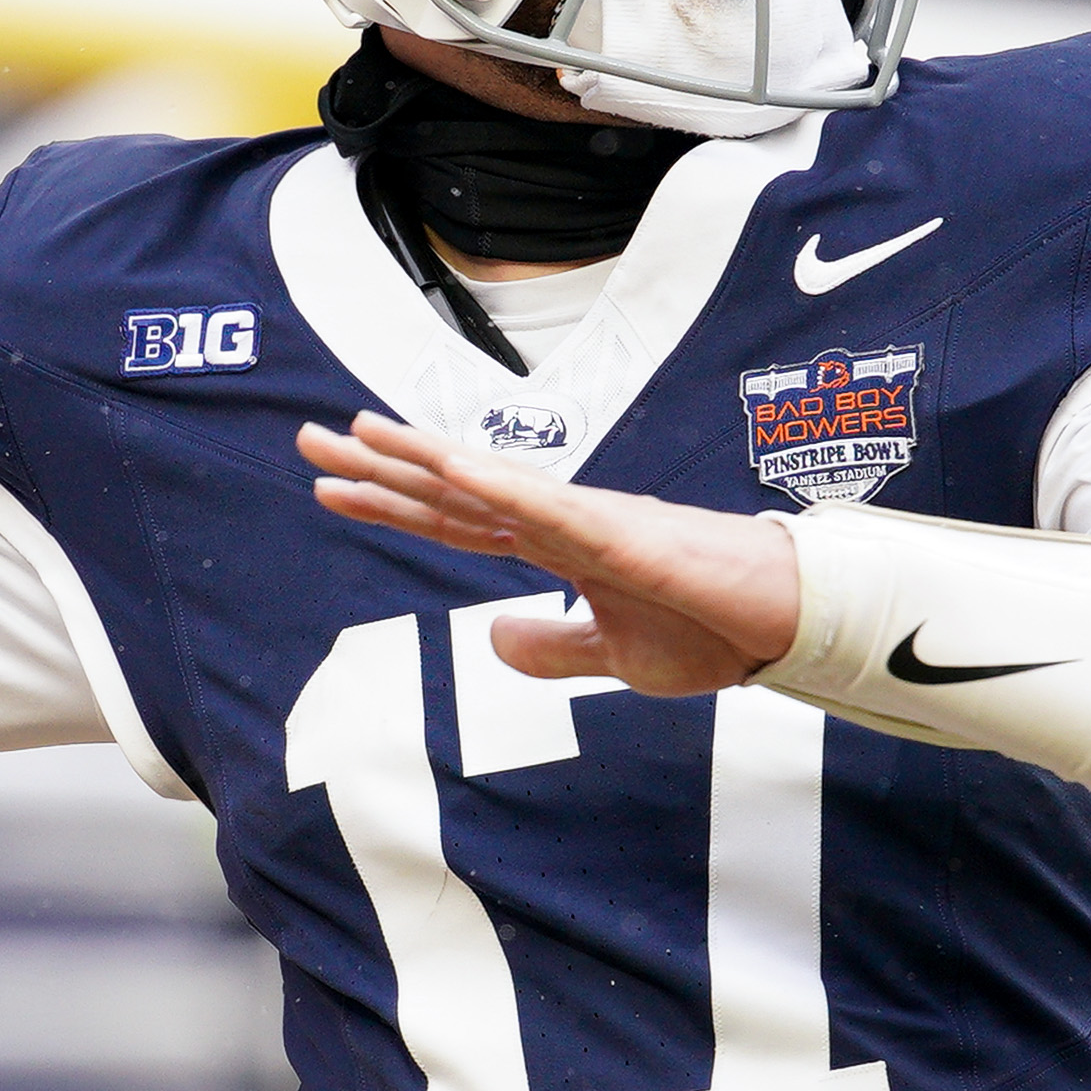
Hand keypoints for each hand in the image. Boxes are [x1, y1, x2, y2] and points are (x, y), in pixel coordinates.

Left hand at [299, 412, 799, 695]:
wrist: (781, 626)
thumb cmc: (710, 629)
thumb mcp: (612, 658)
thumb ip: (553, 647)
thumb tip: (492, 641)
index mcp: (555, 546)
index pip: (452, 521)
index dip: (391, 503)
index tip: (331, 486)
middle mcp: (558, 520)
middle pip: (451, 491)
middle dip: (379, 468)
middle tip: (309, 440)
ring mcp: (585, 519)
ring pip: (486, 482)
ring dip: (420, 458)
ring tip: (357, 432)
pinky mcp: (617, 531)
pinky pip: (544, 506)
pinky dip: (495, 485)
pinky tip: (447, 467)